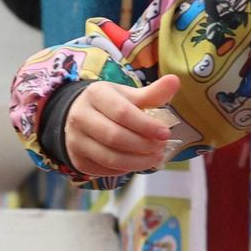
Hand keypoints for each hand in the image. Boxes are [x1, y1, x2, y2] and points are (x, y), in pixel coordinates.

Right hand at [64, 75, 180, 175]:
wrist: (80, 116)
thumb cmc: (111, 105)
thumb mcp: (129, 96)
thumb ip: (152, 93)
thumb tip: (175, 81)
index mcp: (96, 94)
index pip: (122, 113)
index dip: (146, 125)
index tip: (165, 133)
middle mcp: (80, 116)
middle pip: (115, 137)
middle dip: (143, 145)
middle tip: (161, 147)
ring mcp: (76, 140)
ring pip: (110, 157)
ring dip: (137, 161)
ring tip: (155, 157)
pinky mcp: (78, 160)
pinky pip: (105, 170)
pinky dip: (126, 169)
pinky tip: (138, 162)